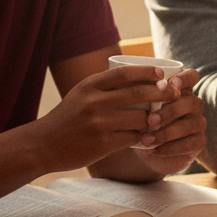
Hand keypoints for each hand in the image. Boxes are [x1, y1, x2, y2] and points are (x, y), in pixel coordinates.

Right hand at [38, 64, 180, 170]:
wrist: (42, 145)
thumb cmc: (68, 116)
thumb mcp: (82, 93)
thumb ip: (106, 84)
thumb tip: (141, 74)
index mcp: (90, 86)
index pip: (126, 73)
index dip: (148, 71)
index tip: (162, 74)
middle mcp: (95, 102)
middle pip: (139, 93)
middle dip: (162, 93)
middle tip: (174, 94)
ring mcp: (100, 123)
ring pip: (141, 117)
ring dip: (155, 118)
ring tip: (163, 117)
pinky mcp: (104, 144)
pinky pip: (134, 137)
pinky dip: (144, 136)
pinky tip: (149, 136)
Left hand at [133, 68, 206, 175]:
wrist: (145, 150)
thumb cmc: (140, 123)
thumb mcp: (136, 109)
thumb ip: (137, 98)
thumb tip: (123, 89)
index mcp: (181, 91)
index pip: (192, 76)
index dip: (185, 78)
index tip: (171, 84)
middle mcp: (193, 104)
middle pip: (191, 101)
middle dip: (170, 110)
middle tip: (150, 120)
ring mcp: (198, 123)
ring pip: (191, 124)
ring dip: (167, 132)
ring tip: (146, 139)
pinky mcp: (199, 142)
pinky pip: (191, 143)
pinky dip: (171, 147)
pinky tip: (154, 150)